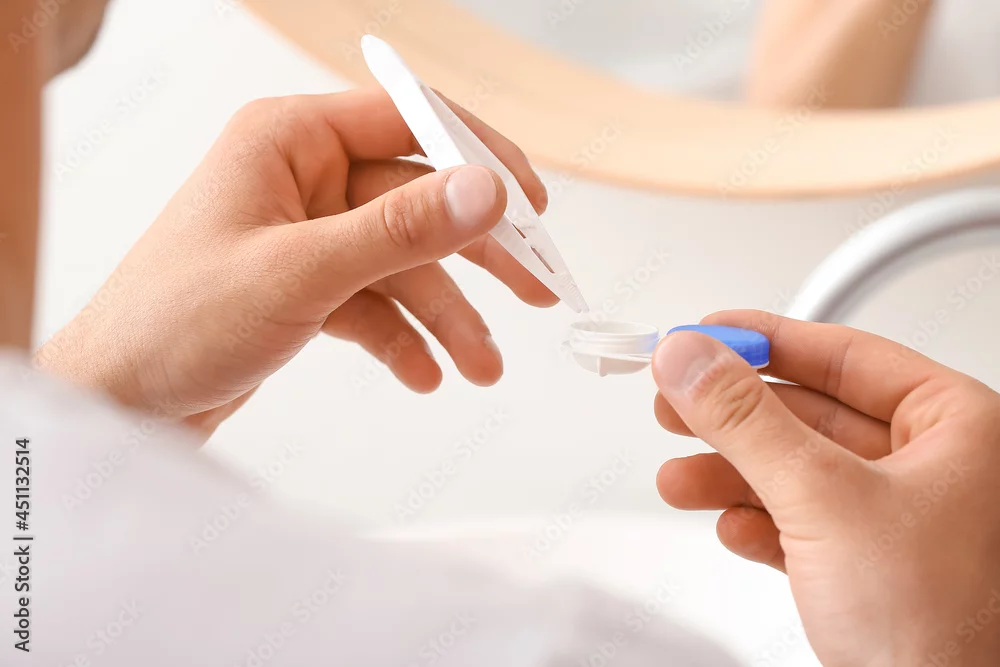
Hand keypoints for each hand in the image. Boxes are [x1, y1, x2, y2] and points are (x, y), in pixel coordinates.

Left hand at [36, 89, 555, 432]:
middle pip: (418, 200)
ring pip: (402, 263)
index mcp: (289, 139)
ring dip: (446, 316)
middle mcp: (302, 177)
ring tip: (480, 366)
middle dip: (477, 254)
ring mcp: (306, 233)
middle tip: (537, 291)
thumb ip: (398, 229)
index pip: (410, 120)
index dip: (480, 158)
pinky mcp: (306, 285)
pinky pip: (375, 302)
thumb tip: (485, 190)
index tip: (531, 205)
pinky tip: (424, 375)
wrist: (119, 403)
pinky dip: (403, 338)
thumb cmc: (174, 323)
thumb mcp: (299, 272)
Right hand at [652, 311, 999, 666]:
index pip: (844, 354)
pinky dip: (759, 522)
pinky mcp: (871, 566)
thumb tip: (690, 358)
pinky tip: (733, 528)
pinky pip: (801, 522)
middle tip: (676, 403)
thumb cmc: (940, 630)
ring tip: (681, 479)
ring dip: (731, 475)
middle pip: (809, 414)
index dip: (764, 341)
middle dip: (734, 419)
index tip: (704, 334)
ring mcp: (899, 519)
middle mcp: (933, 467)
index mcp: (956, 427)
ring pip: (797, 471)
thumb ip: (745, 420)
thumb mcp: (824, 499)